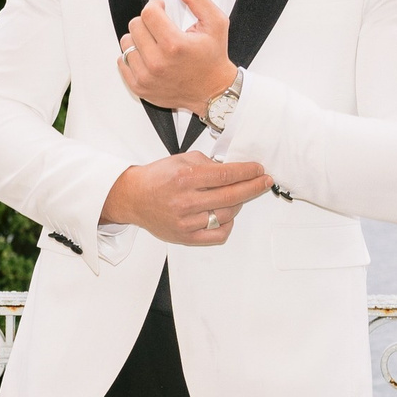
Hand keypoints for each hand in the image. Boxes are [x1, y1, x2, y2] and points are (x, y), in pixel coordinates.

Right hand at [101, 152, 271, 246]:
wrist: (133, 197)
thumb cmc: (157, 178)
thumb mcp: (180, 160)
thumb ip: (207, 163)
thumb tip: (232, 169)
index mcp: (185, 178)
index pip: (225, 175)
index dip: (247, 172)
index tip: (258, 169)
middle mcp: (186, 201)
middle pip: (231, 195)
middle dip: (253, 187)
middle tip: (264, 181)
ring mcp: (186, 221)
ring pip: (227, 214)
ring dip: (238, 204)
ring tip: (238, 196)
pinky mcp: (185, 236)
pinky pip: (217, 234)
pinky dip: (228, 224)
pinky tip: (228, 214)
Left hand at [117, 0, 236, 114]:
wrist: (213, 91)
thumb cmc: (214, 56)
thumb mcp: (215, 22)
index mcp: (175, 45)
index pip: (148, 12)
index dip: (156, 6)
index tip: (163, 10)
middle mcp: (158, 63)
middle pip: (135, 26)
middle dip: (147, 21)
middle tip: (161, 28)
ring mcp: (146, 77)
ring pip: (126, 43)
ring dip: (139, 38)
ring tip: (155, 43)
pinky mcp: (139, 88)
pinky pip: (122, 61)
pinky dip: (132, 56)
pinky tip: (148, 56)